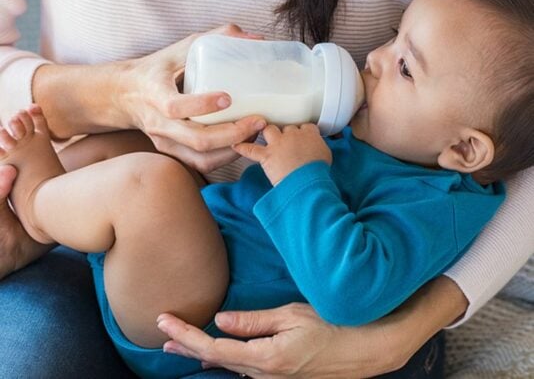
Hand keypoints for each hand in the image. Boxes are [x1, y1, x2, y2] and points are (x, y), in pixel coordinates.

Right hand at [120, 24, 266, 172]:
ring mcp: (165, 141)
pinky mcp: (172, 152)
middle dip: (233, 134)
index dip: (202, 105)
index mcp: (155, 93)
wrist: (126, 95)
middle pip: (197, 139)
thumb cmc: (158, 68)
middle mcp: (158, 123)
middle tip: (258, 121)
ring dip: (233, 149)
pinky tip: (241, 143)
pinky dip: (225, 157)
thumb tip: (256, 38)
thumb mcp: (181, 48)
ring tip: (254, 133)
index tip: (228, 98)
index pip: (175, 107)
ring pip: (202, 157)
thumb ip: (217, 38)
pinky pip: (201, 163)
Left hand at [156, 303, 410, 378]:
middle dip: (186, 347)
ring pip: (228, 366)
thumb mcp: (292, 316)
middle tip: (161, 337)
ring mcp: (272, 378)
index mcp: (265, 358)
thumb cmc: (331, 326)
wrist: (365, 349)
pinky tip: (216, 354)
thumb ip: (253, 322)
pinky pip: (244, 368)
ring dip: (202, 353)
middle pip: (215, 361)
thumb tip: (220, 320)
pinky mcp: (280, 375)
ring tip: (179, 345)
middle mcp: (264, 375)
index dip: (186, 335)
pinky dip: (223, 358)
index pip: (214, 348)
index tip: (163, 322)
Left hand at [233, 124, 331, 184]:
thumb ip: (319, 147)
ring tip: (265, 136)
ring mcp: (278, 144)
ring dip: (267, 133)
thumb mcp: (326, 155)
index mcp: (309, 133)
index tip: (301, 137)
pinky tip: (236, 145)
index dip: (301, 132)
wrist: (307, 182)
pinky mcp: (267, 155)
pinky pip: (250, 149)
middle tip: (285, 141)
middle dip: (285, 133)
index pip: (304, 126)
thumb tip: (316, 149)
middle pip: (286, 127)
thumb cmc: (318, 171)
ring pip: (269, 130)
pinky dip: (242, 147)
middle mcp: (292, 135)